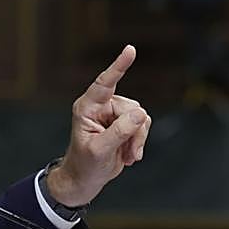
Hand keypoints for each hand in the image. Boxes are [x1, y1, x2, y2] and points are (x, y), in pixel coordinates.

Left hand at [45, 45, 150, 206]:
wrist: (85, 179)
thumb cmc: (84, 164)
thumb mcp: (100, 150)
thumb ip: (119, 131)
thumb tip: (140, 114)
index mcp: (87, 108)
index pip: (104, 83)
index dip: (118, 66)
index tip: (130, 50)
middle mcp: (101, 107)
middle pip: (132, 108)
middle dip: (134, 131)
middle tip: (126, 151)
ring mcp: (113, 114)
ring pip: (141, 117)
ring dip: (137, 139)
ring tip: (127, 155)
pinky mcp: (124, 123)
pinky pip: (143, 125)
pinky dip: (140, 142)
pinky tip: (130, 155)